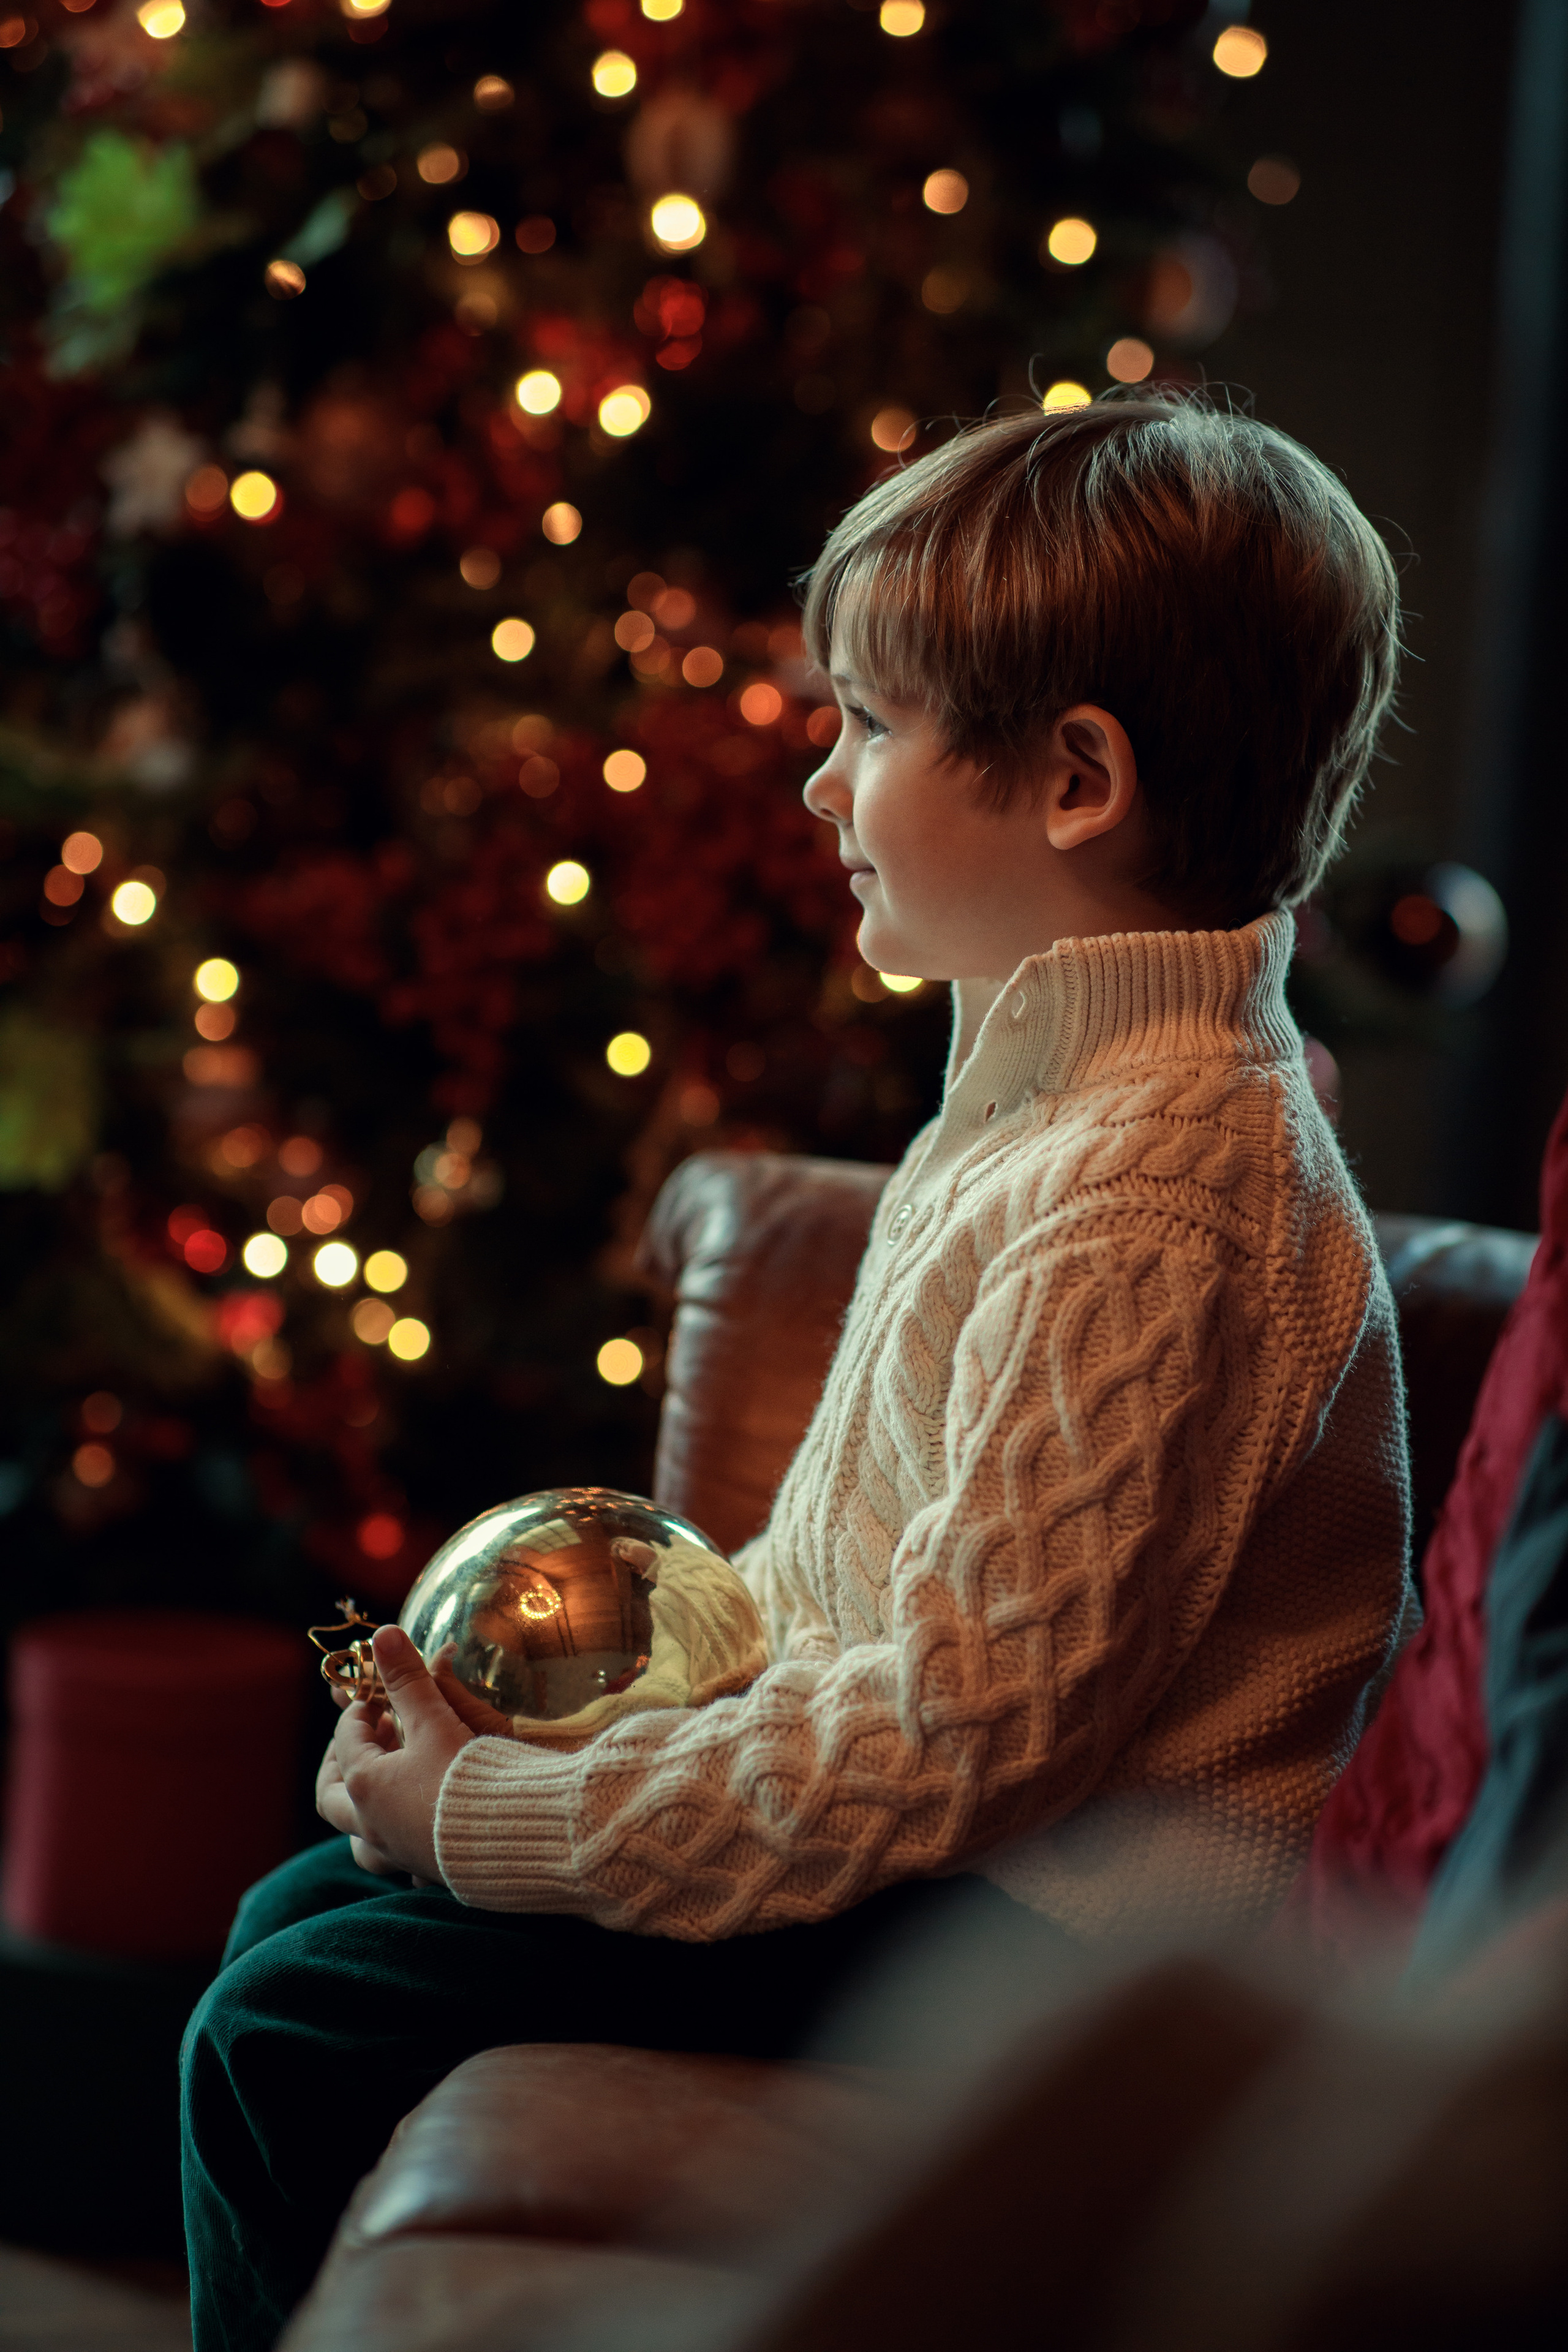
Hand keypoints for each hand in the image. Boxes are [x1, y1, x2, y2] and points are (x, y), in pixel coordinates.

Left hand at [315, 1626, 497, 1881]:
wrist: (515, 1834)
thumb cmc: (470, 1775)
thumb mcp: (437, 1719)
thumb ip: (408, 1678)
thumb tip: (383, 1633)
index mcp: (366, 1785)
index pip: (347, 1739)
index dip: (359, 1710)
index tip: (377, 1695)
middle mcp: (371, 1825)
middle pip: (331, 1798)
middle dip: (340, 1764)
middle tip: (366, 1739)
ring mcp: (397, 1852)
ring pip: (358, 1840)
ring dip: (362, 1810)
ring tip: (384, 1784)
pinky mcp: (426, 1868)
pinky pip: (398, 1859)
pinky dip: (400, 1841)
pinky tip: (420, 1823)